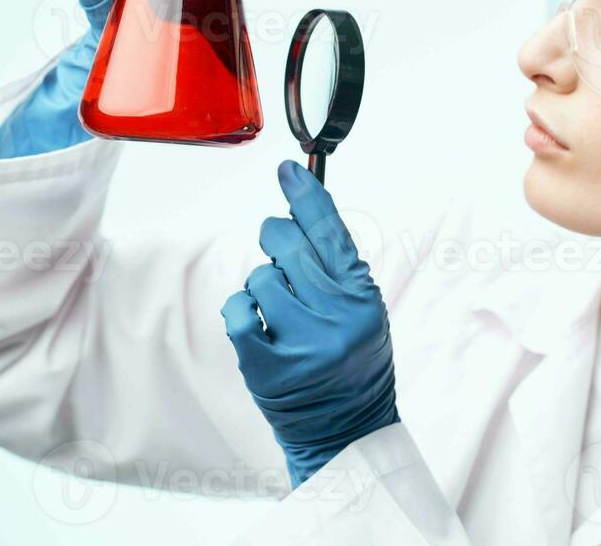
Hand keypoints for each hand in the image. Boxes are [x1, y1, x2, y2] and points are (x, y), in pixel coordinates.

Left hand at [221, 161, 399, 487]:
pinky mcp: (268, 367)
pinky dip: (241, 312)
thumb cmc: (352, 362)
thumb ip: (335, 267)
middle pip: (285, 242)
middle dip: (275, 241)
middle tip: (281, 261)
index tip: (286, 170)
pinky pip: (238, 313)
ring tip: (280, 313)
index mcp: (362, 296)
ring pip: (259, 278)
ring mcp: (302, 343)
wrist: (347, 431)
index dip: (305, 194)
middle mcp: (336, 316)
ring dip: (262, 287)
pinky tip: (257, 327)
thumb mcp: (362, 309)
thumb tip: (298, 214)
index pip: (330, 230)